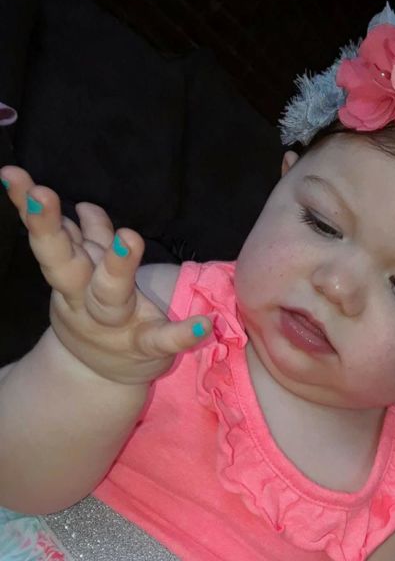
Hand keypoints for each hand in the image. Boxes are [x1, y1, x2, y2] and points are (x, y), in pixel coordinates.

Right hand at [0, 166, 210, 384]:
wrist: (98, 377)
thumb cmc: (95, 313)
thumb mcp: (87, 279)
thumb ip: (88, 242)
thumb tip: (82, 206)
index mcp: (72, 279)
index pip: (50, 242)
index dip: (38, 215)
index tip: (23, 183)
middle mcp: (85, 300)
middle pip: (64, 264)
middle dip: (50, 231)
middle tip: (42, 195)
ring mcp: (115, 324)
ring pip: (109, 294)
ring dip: (117, 266)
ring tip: (129, 237)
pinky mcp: (147, 347)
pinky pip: (164, 340)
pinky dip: (183, 334)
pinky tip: (204, 324)